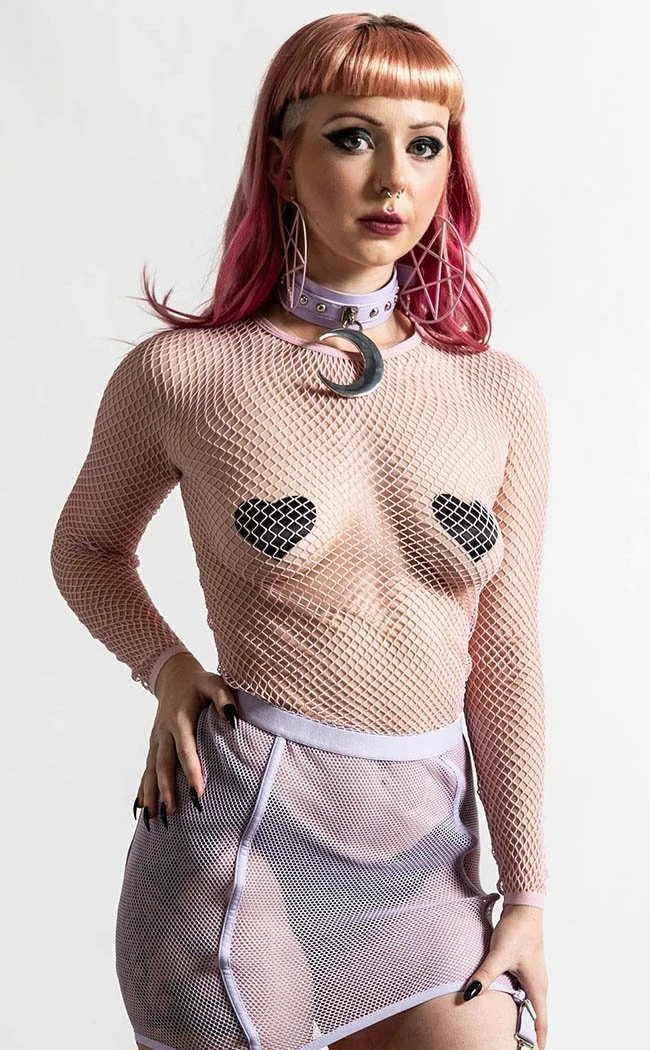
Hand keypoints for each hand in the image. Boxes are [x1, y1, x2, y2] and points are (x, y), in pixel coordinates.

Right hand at [134, 652, 239, 825]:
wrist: (174, 676)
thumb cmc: (199, 683)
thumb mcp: (213, 683)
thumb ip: (223, 698)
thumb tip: (233, 717)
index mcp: (180, 719)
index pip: (186, 749)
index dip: (192, 771)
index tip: (198, 792)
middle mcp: (164, 732)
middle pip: (164, 764)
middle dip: (167, 788)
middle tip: (171, 812)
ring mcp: (156, 740)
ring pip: (151, 770)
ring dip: (152, 793)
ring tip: (153, 817)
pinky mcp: (153, 745)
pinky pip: (146, 769)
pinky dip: (143, 789)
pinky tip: (141, 808)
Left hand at [463, 903, 548, 1049]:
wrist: (522, 908)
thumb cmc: (517, 931)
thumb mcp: (499, 955)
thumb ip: (485, 975)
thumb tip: (469, 994)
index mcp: (537, 986)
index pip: (541, 1022)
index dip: (538, 1040)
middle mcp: (538, 984)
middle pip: (536, 1016)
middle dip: (531, 1034)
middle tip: (521, 1047)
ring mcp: (532, 976)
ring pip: (529, 1005)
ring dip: (524, 1018)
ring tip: (515, 1033)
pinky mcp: (524, 968)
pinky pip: (523, 993)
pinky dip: (518, 1004)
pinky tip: (507, 1005)